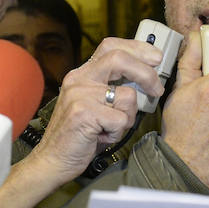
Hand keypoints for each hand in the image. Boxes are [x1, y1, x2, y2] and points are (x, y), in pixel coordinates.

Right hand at [0, 37, 164, 207]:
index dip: (137, 48)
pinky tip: (103, 137)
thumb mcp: (95, 104)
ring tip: (111, 128)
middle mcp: (79, 79)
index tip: (155, 57)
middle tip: (156, 89)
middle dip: (146, 73)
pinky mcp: (83, 113)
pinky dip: (118, 132)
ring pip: (127, 96)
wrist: (52, 160)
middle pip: (120, 58)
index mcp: (82, 74)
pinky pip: (120, 119)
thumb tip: (147, 79)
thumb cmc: (80, 135)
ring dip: (128, 117)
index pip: (111, 46)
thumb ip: (113, 88)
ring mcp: (79, 94)